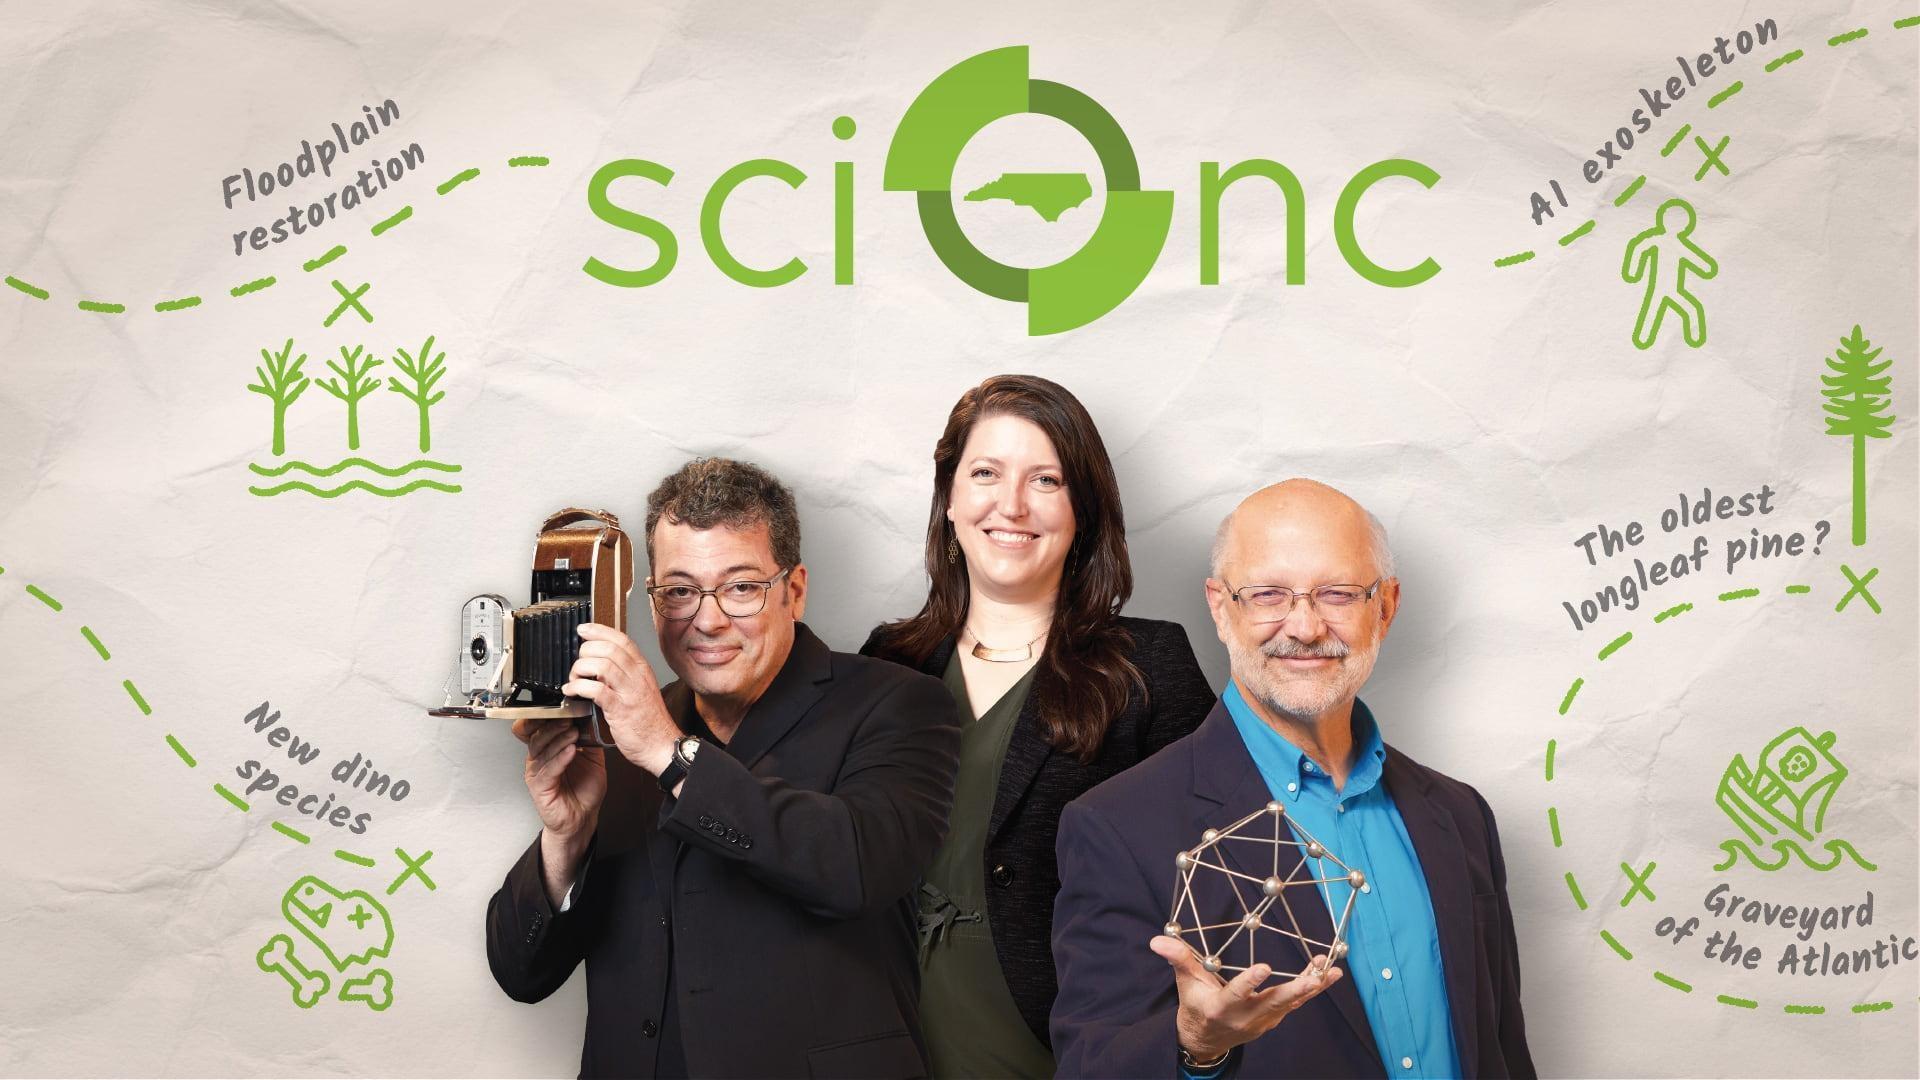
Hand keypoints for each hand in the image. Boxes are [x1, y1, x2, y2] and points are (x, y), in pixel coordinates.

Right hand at [515, 716, 606, 842]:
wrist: (583, 818)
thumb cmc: (584, 791)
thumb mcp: (592, 759)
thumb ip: (590, 740)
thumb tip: (596, 718)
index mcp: (548, 749)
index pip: (539, 728)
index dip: (545, 716)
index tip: (561, 706)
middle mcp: (539, 759)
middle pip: (537, 735)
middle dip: (552, 724)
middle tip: (568, 717)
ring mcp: (538, 773)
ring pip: (542, 750)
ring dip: (558, 739)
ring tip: (573, 732)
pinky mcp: (540, 787)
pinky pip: (548, 769)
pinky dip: (560, 758)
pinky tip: (571, 751)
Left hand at [562, 623, 681, 775]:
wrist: (661, 745)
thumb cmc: (649, 721)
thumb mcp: (639, 689)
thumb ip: (622, 675)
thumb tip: (599, 664)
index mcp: (642, 669)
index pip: (621, 639)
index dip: (599, 631)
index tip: (583, 629)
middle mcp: (637, 676)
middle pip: (609, 648)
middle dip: (586, 651)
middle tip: (578, 664)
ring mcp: (629, 692)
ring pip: (602, 665)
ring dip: (580, 669)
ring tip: (574, 679)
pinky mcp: (620, 709)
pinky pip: (596, 690)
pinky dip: (579, 687)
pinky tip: (571, 691)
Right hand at [1148, 935, 1342, 1062]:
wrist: (1206, 1039)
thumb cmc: (1195, 1004)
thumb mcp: (1185, 983)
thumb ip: (1178, 959)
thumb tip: (1157, 940)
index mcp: (1221, 1007)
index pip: (1236, 994)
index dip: (1250, 983)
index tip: (1265, 968)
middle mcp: (1245, 1017)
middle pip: (1273, 1004)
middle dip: (1295, 990)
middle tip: (1313, 977)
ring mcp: (1262, 1021)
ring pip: (1290, 1003)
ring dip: (1311, 987)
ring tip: (1330, 970)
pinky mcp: (1273, 1019)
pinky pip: (1295, 1004)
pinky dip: (1312, 989)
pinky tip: (1328, 974)